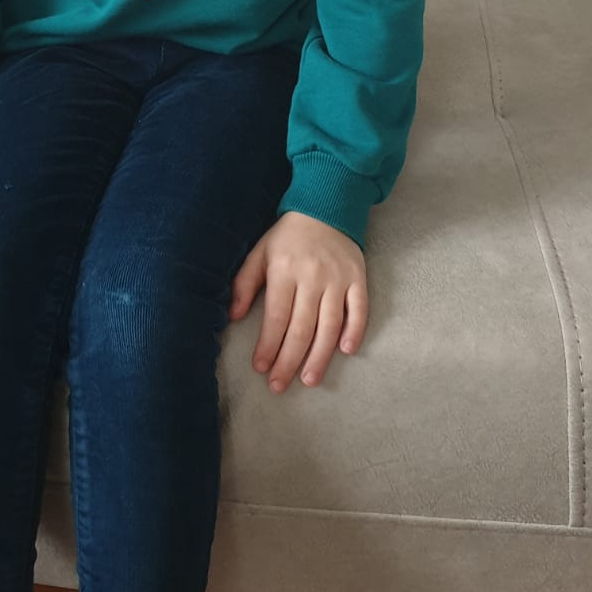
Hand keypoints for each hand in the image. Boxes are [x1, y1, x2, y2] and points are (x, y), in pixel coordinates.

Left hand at [227, 210, 367, 392]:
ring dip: (319, 356)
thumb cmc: (287, 236)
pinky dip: (354, 331)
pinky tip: (346, 351)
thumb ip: (244, 283)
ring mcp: (338, 279)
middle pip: (301, 328)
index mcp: (284, 270)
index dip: (268, 345)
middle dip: (288, 360)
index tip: (260, 368)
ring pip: (329, 325)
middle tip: (279, 386)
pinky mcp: (358, 278)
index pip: (276, 317)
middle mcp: (312, 277)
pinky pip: (359, 309)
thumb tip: (232, 317)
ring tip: (309, 379)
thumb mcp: (259, 252)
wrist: (325, 206)